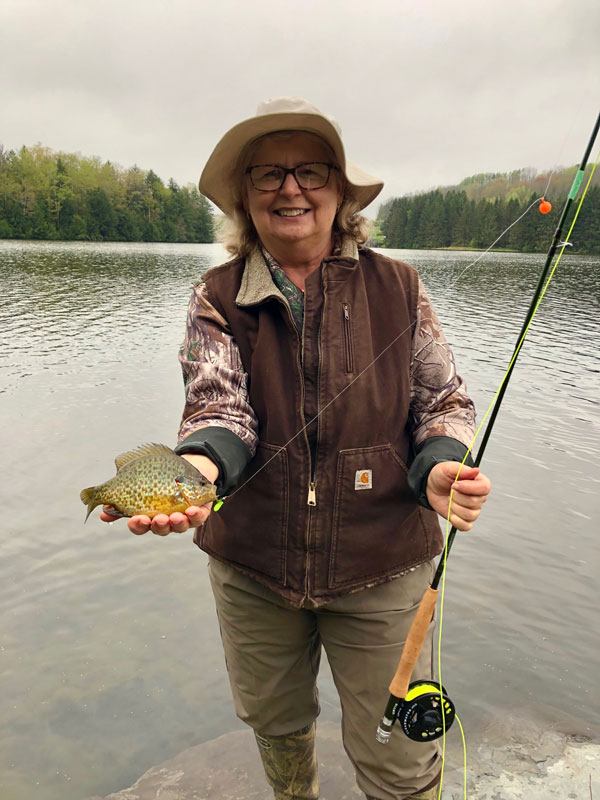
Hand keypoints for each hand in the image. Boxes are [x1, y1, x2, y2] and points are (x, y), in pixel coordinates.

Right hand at [99, 452, 218, 535]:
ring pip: (180, 526)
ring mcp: (183, 517)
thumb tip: (101, 510)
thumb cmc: (157, 476)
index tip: (135, 519)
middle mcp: (166, 520)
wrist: (185, 467)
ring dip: (177, 523)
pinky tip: (192, 509)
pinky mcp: (200, 512)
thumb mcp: (137, 480)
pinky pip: (199, 517)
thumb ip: (120, 495)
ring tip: (175, 516)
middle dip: (159, 525)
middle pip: (161, 529)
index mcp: (148, 516)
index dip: (137, 525)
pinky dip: (196, 515)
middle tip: (157, 519)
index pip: (140, 526)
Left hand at [426, 462, 490, 530]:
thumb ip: (462, 469)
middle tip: (450, 490)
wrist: (432, 486)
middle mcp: (479, 497)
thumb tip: (476, 470)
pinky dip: (457, 522)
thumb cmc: (442, 475)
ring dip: (455, 508)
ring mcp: (473, 509)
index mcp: (479, 482)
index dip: (469, 488)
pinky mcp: (464, 519)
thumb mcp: (448, 468)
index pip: (484, 488)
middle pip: (475, 502)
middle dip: (457, 497)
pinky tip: (451, 514)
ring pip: (471, 515)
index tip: (455, 484)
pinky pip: (467, 526)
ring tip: (450, 500)